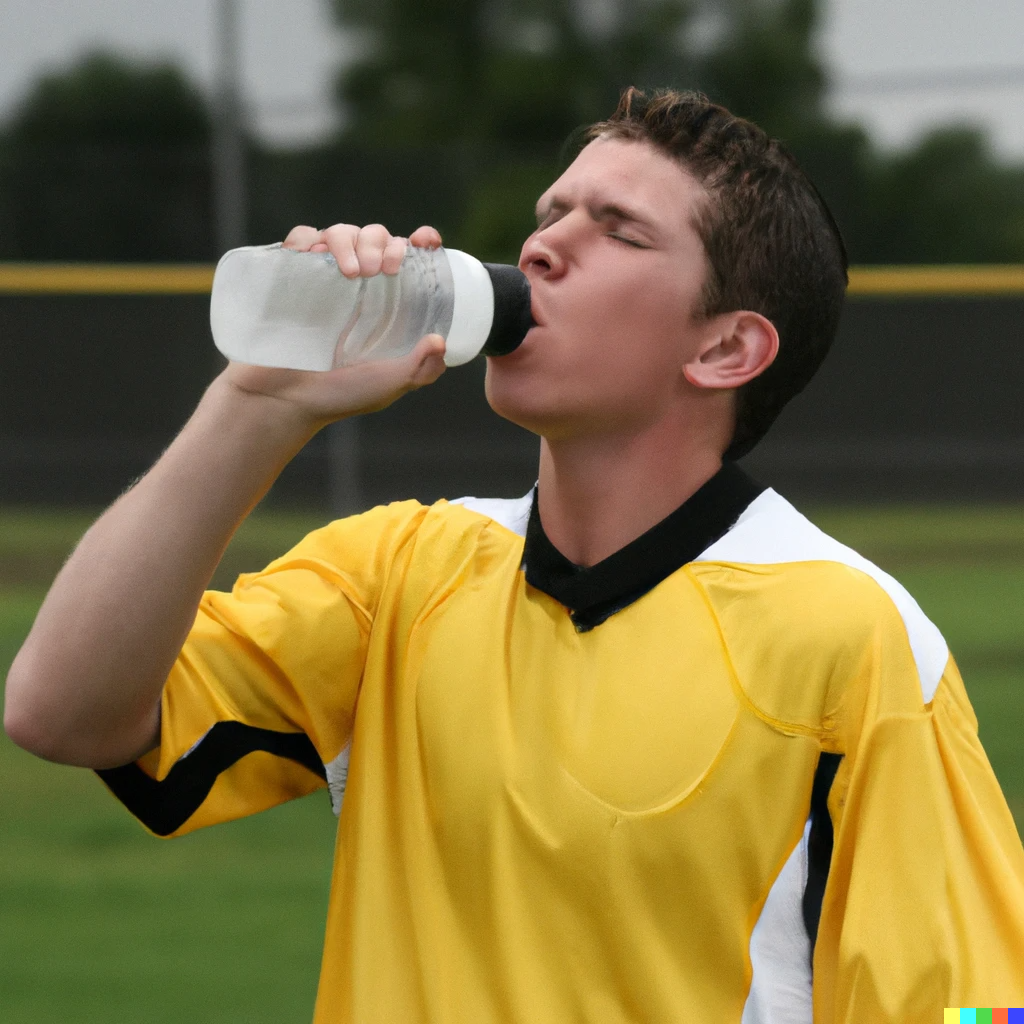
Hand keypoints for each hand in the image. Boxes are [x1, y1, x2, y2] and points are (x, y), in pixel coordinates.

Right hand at [218, 222, 447, 434]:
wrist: (285, 400)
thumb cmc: (340, 395)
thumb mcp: (389, 384)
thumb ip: (420, 368)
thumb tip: (440, 340)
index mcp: (389, 305)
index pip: (409, 258)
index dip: (421, 242)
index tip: (425, 241)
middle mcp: (360, 286)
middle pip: (376, 237)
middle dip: (382, 243)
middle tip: (379, 270)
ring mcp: (325, 280)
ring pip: (342, 232)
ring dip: (349, 241)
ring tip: (352, 273)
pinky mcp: (292, 277)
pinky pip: (301, 239)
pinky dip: (306, 239)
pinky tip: (311, 255)